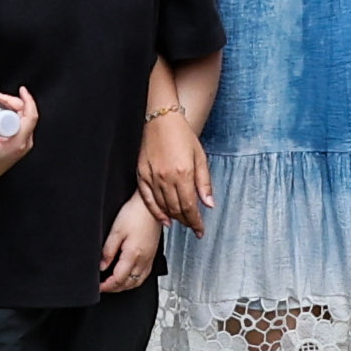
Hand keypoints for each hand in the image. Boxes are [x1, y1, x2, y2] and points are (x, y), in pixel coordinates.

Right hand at [0, 89, 37, 184]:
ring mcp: (22, 141)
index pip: (31, 117)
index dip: (28, 101)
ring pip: (22, 117)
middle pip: (25, 114)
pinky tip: (1, 110)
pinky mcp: (18, 140)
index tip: (22, 90)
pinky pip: (18, 121)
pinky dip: (10, 113)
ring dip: (10, 106)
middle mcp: (24, 141)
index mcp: (19, 142)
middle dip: (12, 101)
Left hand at [99, 191, 162, 292]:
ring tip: (114, 284)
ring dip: (125, 286)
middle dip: (114, 288)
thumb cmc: (135, 213)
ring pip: (137, 282)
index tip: (99, 287)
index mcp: (132, 255)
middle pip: (128, 283)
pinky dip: (135, 280)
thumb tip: (102, 266)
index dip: (107, 286)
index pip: (118, 279)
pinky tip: (129, 277)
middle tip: (104, 287)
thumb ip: (108, 251)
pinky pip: (144, 275)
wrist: (151, 206)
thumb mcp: (116, 230)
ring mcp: (149, 259)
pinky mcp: (152, 255)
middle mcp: (143, 260)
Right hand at [138, 104, 212, 227]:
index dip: (196, 222)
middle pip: (177, 209)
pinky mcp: (141, 175)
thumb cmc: (182, 135)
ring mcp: (152, 177)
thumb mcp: (200, 156)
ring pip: (163, 206)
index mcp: (183, 173)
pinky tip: (164, 219)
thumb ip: (204, 182)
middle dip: (187, 221)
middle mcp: (166, 178)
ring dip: (174, 217)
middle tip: (194, 227)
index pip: (190, 206)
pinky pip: (148, 200)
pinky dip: (156, 212)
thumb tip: (209, 205)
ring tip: (182, 222)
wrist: (161, 119)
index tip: (200, 231)